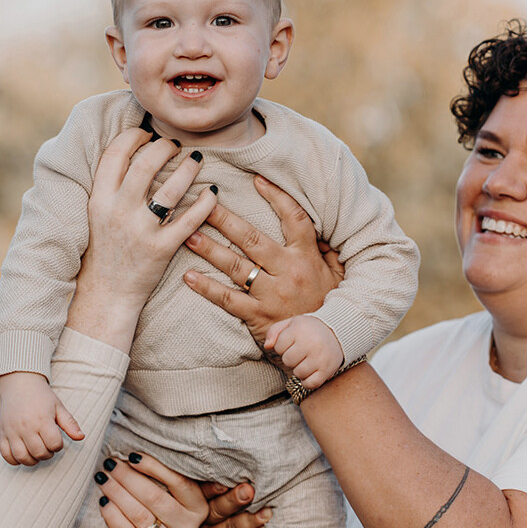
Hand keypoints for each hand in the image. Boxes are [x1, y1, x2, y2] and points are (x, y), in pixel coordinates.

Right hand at [0, 372, 82, 465]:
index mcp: (42, 419)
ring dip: (32, 460)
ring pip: (22, 457)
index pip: (54, 444)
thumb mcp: (58, 406)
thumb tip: (81, 437)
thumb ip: (70, 423)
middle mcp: (26, 427)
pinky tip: (23, 454)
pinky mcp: (2, 434)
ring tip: (36, 451)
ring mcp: (12, 431)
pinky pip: (6, 455)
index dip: (58, 446)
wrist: (19, 384)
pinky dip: (14, 460)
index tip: (57, 439)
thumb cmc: (41, 396)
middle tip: (47, 446)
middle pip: (39, 453)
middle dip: (47, 454)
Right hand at [68, 128, 216, 347]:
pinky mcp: (161, 249)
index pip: (116, 153)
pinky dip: (205, 203)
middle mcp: (118, 211)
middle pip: (146, 163)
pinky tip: (212, 193)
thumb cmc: (105, 246)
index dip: (134, 136)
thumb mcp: (97, 212)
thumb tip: (131, 148)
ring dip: (189, 168)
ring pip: (172, 188)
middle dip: (164, 147)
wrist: (107, 292)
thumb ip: (110, 184)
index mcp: (99, 198)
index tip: (147, 134)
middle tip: (174, 145)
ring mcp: (141, 230)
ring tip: (196, 160)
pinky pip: (190, 219)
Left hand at [95, 453, 209, 527]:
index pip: (178, 481)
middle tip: (109, 463)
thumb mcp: (170, 494)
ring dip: (117, 493)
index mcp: (198, 506)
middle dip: (128, 477)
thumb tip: (137, 452)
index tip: (131, 455)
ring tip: (102, 479)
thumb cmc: (156, 512)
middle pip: (155, 497)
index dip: (153, 466)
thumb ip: (164, 476)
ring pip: (140, 515)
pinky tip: (103, 503)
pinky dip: (113, 517)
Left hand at [183, 175, 344, 341]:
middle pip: (252, 239)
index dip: (277, 197)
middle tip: (201, 202)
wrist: (324, 348)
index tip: (257, 179)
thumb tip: (321, 227)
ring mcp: (272, 295)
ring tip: (188, 234)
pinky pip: (228, 300)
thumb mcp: (338, 275)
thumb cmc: (329, 306)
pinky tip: (188, 277)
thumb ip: (328, 250)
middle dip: (224, 219)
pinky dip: (206, 288)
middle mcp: (288, 272)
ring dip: (210, 249)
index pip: (293, 219)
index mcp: (307, 257)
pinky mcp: (258, 317)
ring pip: (236, 266)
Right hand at [196, 481, 271, 527]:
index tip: (226, 481)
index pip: (204, 491)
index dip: (213, 487)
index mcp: (203, 498)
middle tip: (249, 491)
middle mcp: (202, 519)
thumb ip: (239, 482)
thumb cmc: (250, 508)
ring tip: (266, 513)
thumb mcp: (243, 492)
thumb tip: (250, 462)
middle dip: (233, 500)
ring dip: (248, 521)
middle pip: (215, 509)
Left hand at [264, 314, 343, 389]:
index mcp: (300, 329)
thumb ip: (274, 331)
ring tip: (305, 361)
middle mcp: (311, 343)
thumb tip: (267, 346)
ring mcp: (320, 358)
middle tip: (299, 353)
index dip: (282, 347)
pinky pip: (310, 384)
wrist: (337, 334)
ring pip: (298, 373)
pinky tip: (309, 373)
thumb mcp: (291, 323)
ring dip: (299, 369)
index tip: (292, 343)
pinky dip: (307, 382)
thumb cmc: (309, 330)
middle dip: (290, 358)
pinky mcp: (327, 370)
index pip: (279, 347)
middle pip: (287, 360)